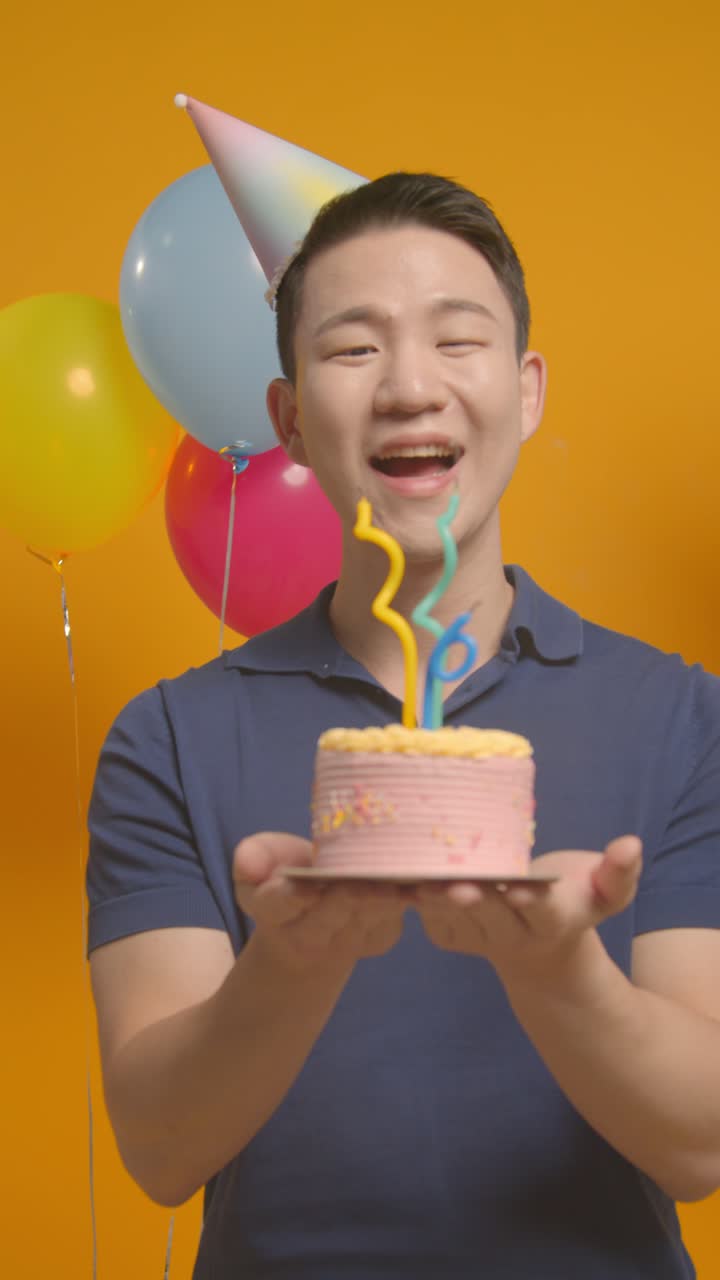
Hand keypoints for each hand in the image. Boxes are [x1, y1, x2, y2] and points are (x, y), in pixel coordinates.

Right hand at [233, 832, 408, 974]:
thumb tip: (247, 862)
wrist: (313, 913)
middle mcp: (308, 933)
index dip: (291, 896)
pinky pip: (389, 926)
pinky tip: (418, 884)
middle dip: (351, 897)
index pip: (277, 904)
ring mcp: (345, 942)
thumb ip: (254, 857)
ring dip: (384, 901)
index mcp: (273, 910)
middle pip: (331, 915)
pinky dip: (404, 905)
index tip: (306, 886)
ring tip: (402, 878)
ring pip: (365, 920)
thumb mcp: (262, 861)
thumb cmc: (286, 873)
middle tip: (370, 878)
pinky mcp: (377, 940)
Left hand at [411, 835, 642, 985]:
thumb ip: (619, 872)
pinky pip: (429, 919)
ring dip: (433, 899)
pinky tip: (393, 875)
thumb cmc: (575, 899)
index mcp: (552, 922)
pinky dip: (413, 899)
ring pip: (453, 919)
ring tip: (414, 876)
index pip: (541, 912)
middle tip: (455, 882)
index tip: (519, 888)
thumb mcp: (606, 892)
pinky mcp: (450, 936)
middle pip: (489, 916)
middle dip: (472, 899)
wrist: (542, 944)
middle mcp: (513, 936)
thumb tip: (631, 844)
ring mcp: (478, 939)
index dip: (529, 901)